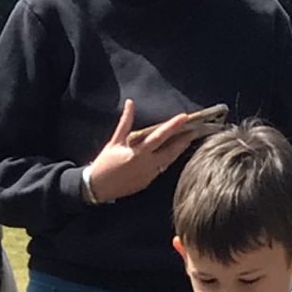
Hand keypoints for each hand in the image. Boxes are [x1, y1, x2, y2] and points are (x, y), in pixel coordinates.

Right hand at [82, 99, 200, 205]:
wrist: (98, 188)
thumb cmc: (104, 163)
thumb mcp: (114, 141)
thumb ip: (125, 122)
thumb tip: (130, 103)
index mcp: (138, 153)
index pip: (160, 136)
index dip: (173, 126)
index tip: (184, 117)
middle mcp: (147, 165)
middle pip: (171, 151)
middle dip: (183, 140)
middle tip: (194, 130)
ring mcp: (149, 175)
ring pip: (168, 161)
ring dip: (178, 150)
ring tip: (186, 140)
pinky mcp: (147, 182)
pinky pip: (160, 169)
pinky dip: (167, 160)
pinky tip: (171, 153)